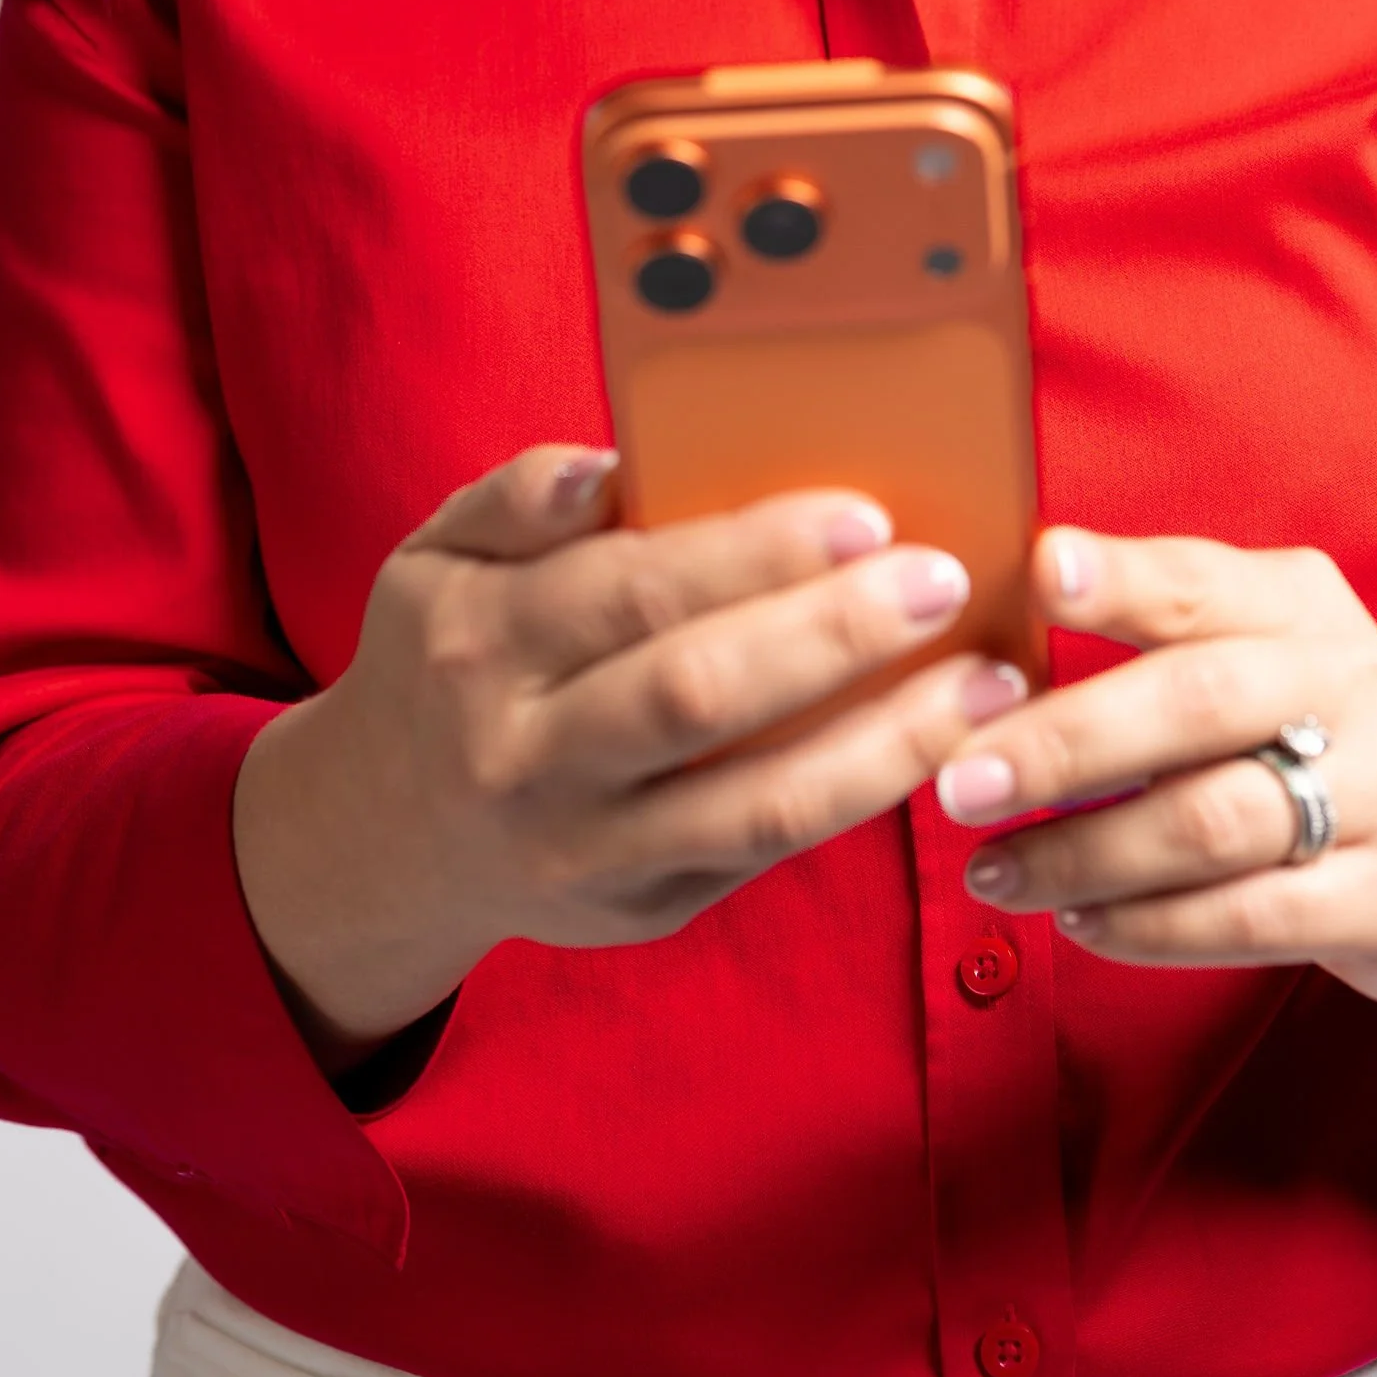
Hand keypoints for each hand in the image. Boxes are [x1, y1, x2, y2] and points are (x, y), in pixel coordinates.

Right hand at [233, 444, 1020, 1066]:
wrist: (385, 836)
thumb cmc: (446, 656)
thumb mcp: (438, 555)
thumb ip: (517, 497)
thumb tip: (604, 469)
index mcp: (483, 646)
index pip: (634, 590)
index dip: (755, 554)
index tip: (867, 513)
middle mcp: (530, 758)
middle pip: (700, 696)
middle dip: (836, 636)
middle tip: (945, 579)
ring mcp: (590, 850)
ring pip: (757, 803)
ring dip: (889, 741)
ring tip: (991, 681)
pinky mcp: (644, 907)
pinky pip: (769, 850)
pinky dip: (860, 793)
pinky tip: (937, 738)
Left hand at [935, 528, 1376, 1045]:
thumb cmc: (1307, 735)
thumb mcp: (1256, 653)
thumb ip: (1155, 628)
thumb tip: (990, 627)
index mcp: (1304, 604)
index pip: (1204, 581)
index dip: (1124, 577)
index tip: (1040, 572)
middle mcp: (1355, 682)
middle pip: (1198, 702)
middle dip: (1067, 742)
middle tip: (961, 778)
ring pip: (1213, 820)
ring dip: (1086, 852)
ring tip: (993, 870)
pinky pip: (1247, 916)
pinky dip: (1148, 925)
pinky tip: (1078, 920)